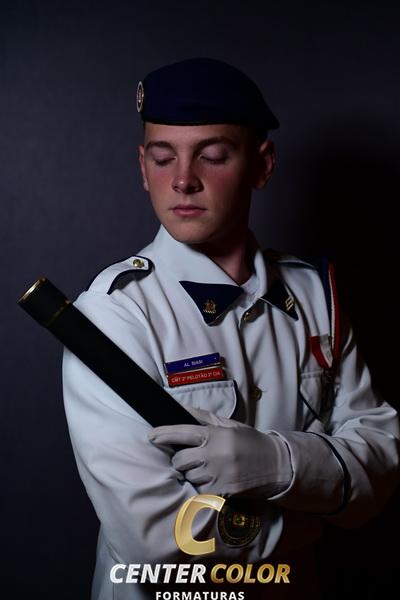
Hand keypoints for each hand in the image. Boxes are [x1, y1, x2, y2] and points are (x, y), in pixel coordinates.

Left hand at [148, 409, 292, 496]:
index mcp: (216, 435)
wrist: (277, 465)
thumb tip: (179, 407)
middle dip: (180, 460)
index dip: (164, 434)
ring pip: (189, 477)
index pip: (183, 433)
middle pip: (180, 460)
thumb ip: (203, 417)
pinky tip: (212, 481)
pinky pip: (200, 492)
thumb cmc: (250, 442)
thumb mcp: (229, 425)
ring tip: (207, 469)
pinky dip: (202, 487)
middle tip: (189, 458)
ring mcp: (219, 476)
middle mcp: (215, 455)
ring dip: (192, 474)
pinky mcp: (223, 493)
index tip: (151, 436)